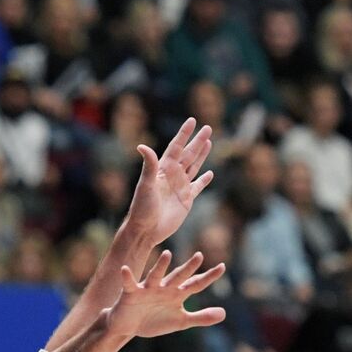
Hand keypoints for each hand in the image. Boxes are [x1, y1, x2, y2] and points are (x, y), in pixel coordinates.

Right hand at [105, 250, 225, 339]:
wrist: (128, 326)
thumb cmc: (154, 321)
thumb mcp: (181, 321)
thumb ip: (201, 317)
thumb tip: (224, 313)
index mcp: (177, 294)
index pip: (196, 284)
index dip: (208, 277)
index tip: (222, 266)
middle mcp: (164, 288)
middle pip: (179, 276)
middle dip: (188, 268)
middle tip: (200, 256)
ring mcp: (148, 289)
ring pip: (156, 275)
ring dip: (161, 266)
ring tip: (167, 254)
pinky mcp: (132, 293)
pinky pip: (130, 284)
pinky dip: (127, 276)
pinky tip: (125, 269)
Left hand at [126, 117, 213, 246]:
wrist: (146, 230)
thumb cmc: (142, 208)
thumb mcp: (145, 185)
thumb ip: (149, 166)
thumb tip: (141, 146)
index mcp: (163, 170)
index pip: (176, 147)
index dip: (184, 134)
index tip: (192, 121)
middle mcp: (172, 176)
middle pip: (188, 154)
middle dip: (197, 141)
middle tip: (208, 127)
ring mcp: (180, 187)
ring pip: (194, 167)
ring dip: (201, 155)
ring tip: (208, 142)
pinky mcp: (186, 200)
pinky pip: (197, 187)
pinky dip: (204, 180)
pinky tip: (210, 174)